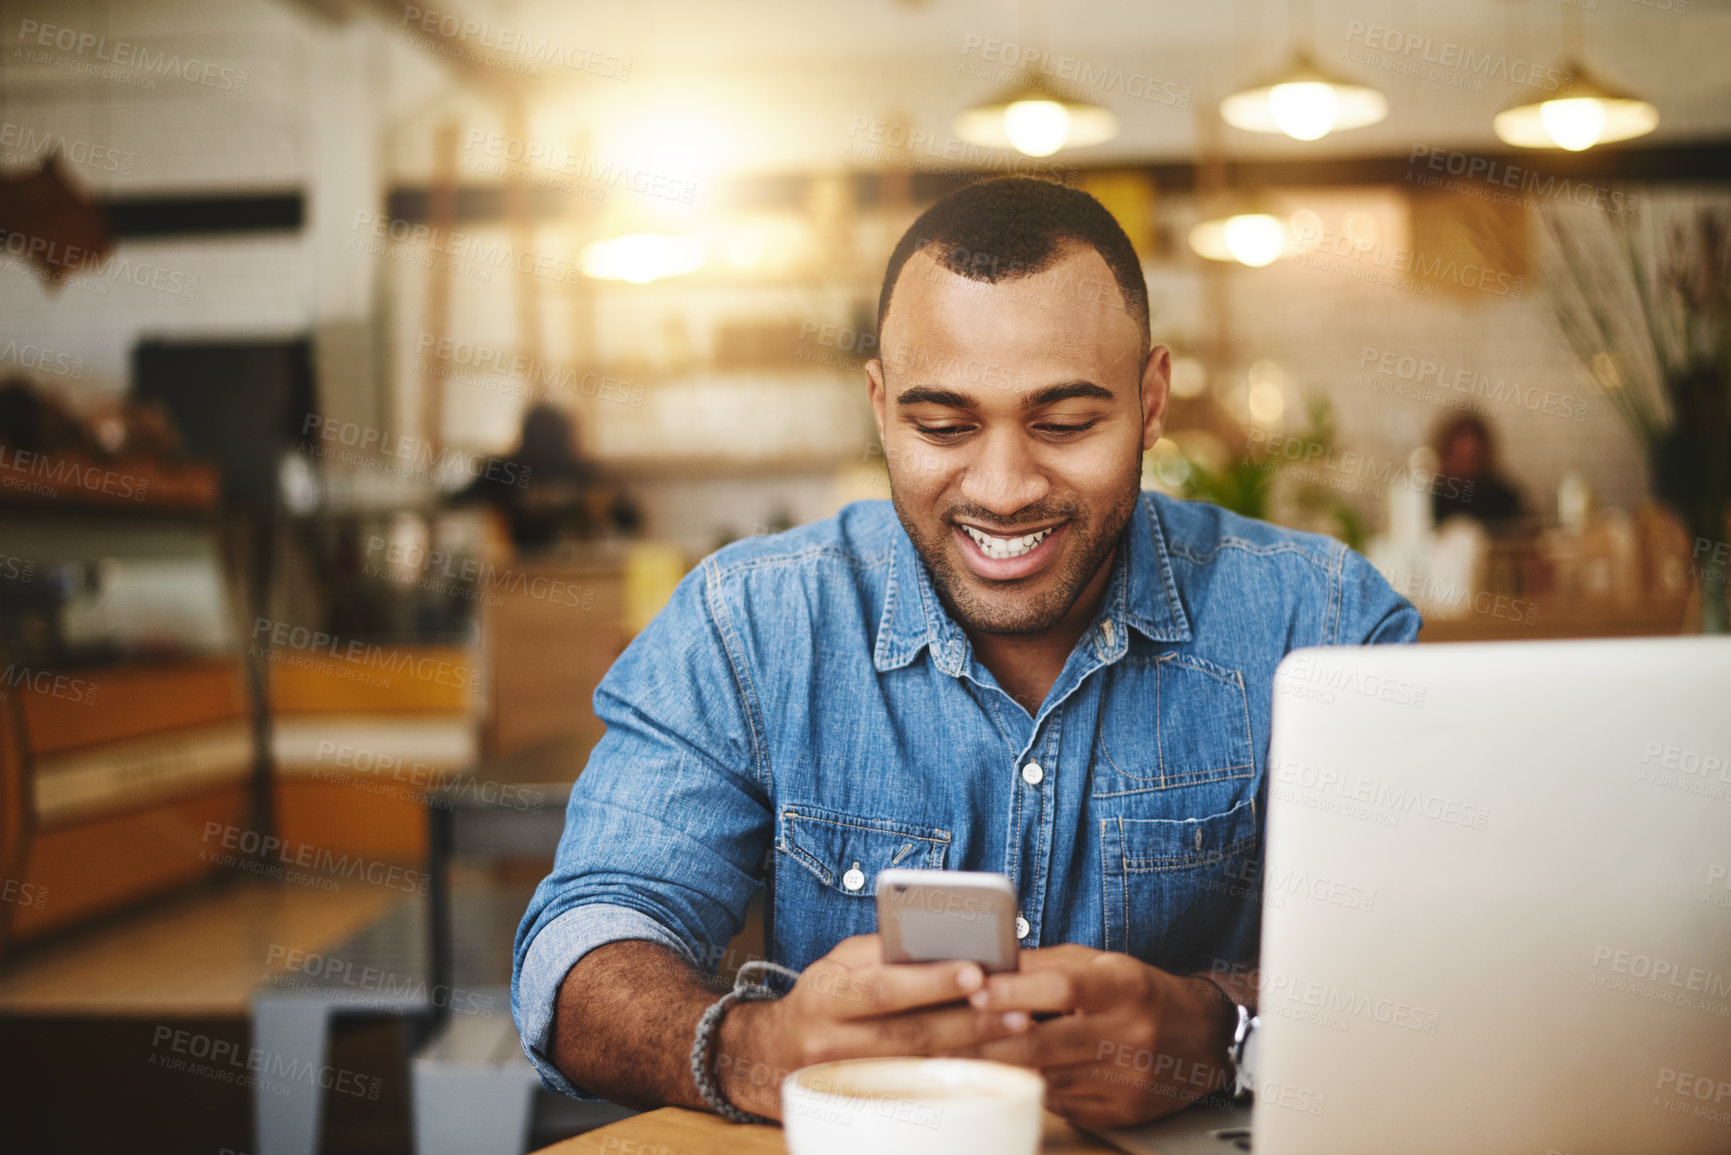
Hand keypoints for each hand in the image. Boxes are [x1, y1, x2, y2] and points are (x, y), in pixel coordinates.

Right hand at [713, 934, 1033, 1119]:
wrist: (766, 1056)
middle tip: (1018, 1007)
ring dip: (974, 1047)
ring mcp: (847, 1081)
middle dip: (969, 1020)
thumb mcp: (839, 964)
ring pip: (919, 1066)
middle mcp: (831, 1042)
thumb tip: (946, 943)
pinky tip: (993, 1058)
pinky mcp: (862, 1104)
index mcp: (825, 994)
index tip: (976, 969)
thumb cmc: (821, 997)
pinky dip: (958, 1071)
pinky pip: (918, 1089)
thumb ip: (885, 952)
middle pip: (908, 1033)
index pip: (882, 986)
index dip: (930, 981)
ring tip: (1017, 1028)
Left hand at [946, 944, 1235, 1128]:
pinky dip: (1025, 1087)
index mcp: (1123, 987)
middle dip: (986, 1040)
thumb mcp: (1103, 965)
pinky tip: (997, 1078)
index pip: (1062, 988)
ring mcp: (1124, 1079)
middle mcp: (1128, 1035)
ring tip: (951, 1060)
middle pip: (1044, 1042)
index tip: (973, 988)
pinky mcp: (1117, 1110)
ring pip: (1044, 1077)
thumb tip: (988, 964)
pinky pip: (1058, 1101)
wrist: (1202, 1039)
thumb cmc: (1141, 993)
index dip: (1014, 990)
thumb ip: (1047, 964)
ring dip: (995, 1068)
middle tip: (938, 1037)